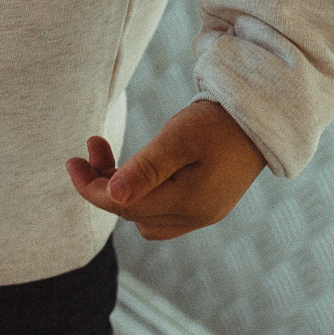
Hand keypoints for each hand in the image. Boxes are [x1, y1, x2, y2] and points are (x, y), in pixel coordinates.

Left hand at [66, 99, 266, 239]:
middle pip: (132, 213)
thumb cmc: (219, 123)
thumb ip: (146, 168)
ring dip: (120, 189)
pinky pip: (161, 208)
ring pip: (144, 214)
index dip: (92, 188)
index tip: (71, 163)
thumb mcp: (179, 138)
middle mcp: (196, 217)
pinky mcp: (205, 203)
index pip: (125, 206)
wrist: (263, 117)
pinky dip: (141, 190)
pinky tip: (134, 165)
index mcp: (190, 204)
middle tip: (87, 149)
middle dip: (103, 185)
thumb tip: (112, 196)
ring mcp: (202, 213)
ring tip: (105, 152)